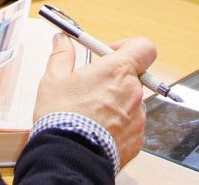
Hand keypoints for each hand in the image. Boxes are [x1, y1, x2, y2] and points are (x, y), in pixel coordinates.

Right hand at [34, 34, 156, 166]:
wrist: (69, 158)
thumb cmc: (62, 117)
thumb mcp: (54, 80)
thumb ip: (62, 55)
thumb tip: (62, 40)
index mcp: (118, 70)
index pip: (144, 47)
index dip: (129, 47)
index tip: (110, 54)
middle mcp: (134, 91)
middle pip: (133, 77)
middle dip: (113, 80)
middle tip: (91, 89)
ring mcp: (138, 117)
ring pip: (130, 103)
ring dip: (115, 105)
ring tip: (91, 116)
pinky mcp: (137, 139)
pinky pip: (130, 126)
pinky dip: (118, 127)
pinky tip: (97, 132)